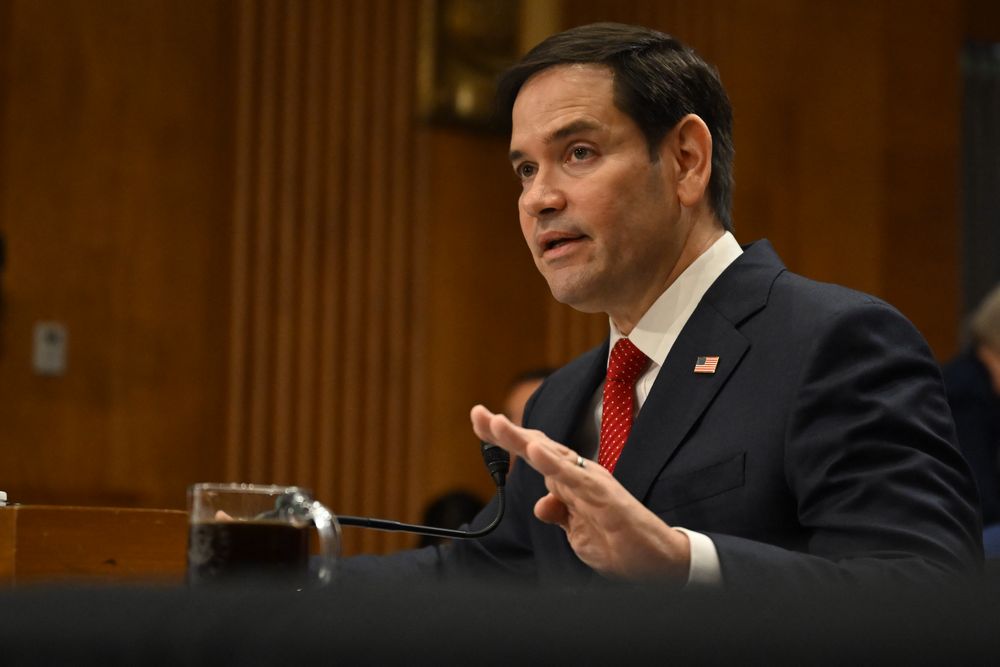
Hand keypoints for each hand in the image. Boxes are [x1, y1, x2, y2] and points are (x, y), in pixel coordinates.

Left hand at [470, 404, 690, 583]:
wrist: (656, 561)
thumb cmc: (620, 543)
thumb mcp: (577, 533)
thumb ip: (559, 514)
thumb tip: (540, 505)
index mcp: (571, 481)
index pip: (535, 454)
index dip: (507, 439)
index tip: (480, 423)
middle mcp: (579, 474)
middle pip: (537, 446)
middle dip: (505, 432)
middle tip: (479, 415)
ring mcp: (590, 481)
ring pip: (551, 454)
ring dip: (522, 439)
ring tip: (497, 425)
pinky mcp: (602, 494)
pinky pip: (574, 476)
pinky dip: (553, 462)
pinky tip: (535, 450)